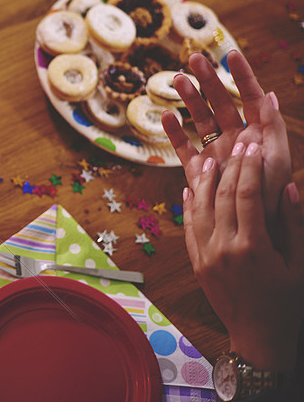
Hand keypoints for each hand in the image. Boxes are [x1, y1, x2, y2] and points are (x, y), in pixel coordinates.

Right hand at [162, 50, 291, 246]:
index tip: (229, 54)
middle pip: (221, 102)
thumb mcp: (278, 161)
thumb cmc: (275, 201)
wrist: (259, 235)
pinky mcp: (200, 172)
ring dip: (189, 100)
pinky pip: (184, 149)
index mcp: (259, 135)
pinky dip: (174, 133)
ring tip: (176, 79)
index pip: (250, 97)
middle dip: (208, 79)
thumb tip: (268, 95)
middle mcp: (236, 140)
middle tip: (193, 58)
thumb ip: (272, 129)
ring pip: (200, 120)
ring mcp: (217, 154)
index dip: (241, 75)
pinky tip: (165, 115)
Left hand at [184, 144, 303, 370]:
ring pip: (201, 209)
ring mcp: (206, 256)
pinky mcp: (195, 264)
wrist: (258, 337)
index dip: (250, 168)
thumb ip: (293, 224)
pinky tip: (190, 189)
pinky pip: (189, 229)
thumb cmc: (286, 301)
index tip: (253, 148)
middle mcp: (224, 248)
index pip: (248, 196)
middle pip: (224, 197)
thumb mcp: (299, 264)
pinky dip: (189, 206)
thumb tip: (287, 186)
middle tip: (235, 145)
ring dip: (205, 182)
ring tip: (209, 160)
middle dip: (230, 168)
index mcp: (253, 247)